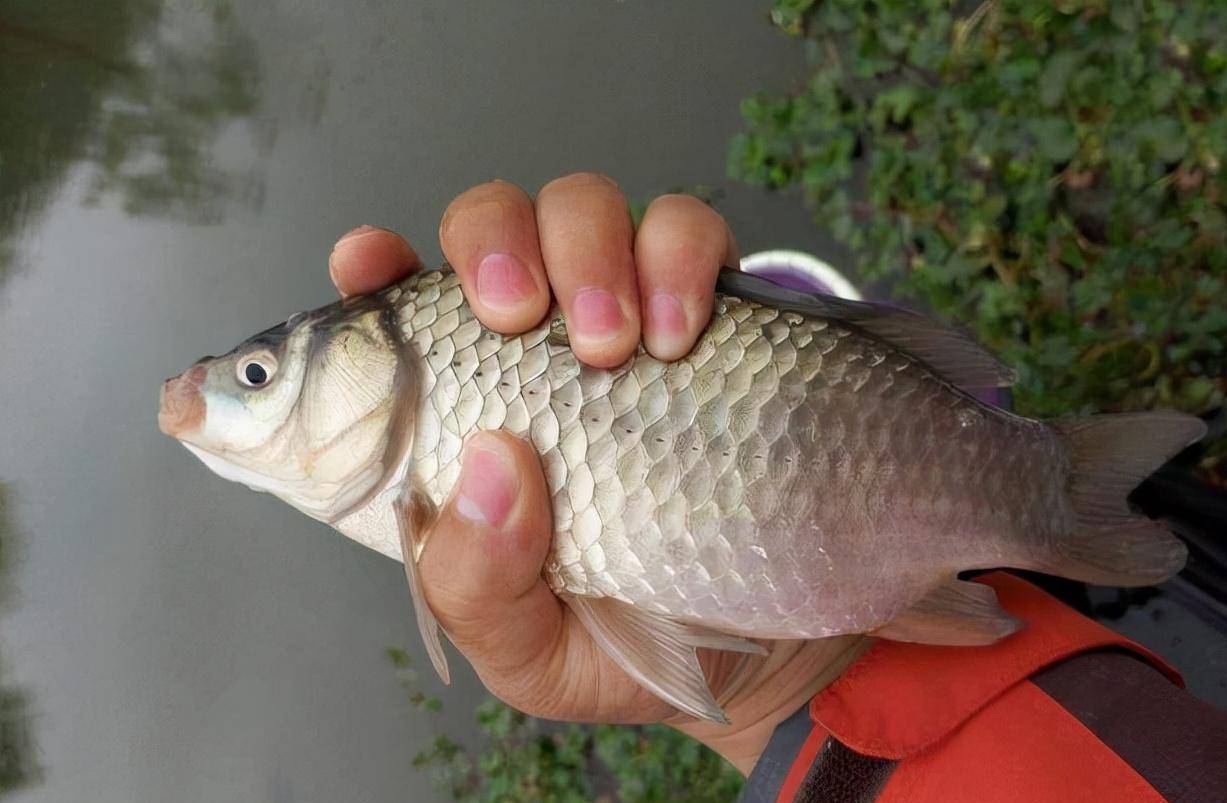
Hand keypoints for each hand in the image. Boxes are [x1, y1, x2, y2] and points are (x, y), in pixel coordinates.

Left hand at [327, 173, 865, 772]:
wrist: (764, 649)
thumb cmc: (620, 639)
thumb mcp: (526, 649)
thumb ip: (476, 582)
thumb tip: (491, 464)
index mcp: (460, 416)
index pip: (392, 314)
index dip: (369, 269)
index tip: (368, 262)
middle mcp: (531, 347)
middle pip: (489, 223)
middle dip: (493, 243)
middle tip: (516, 316)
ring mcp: (622, 314)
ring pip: (583, 204)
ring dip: (588, 251)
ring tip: (612, 346)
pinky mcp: (710, 308)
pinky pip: (688, 229)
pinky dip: (679, 258)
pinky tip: (681, 333)